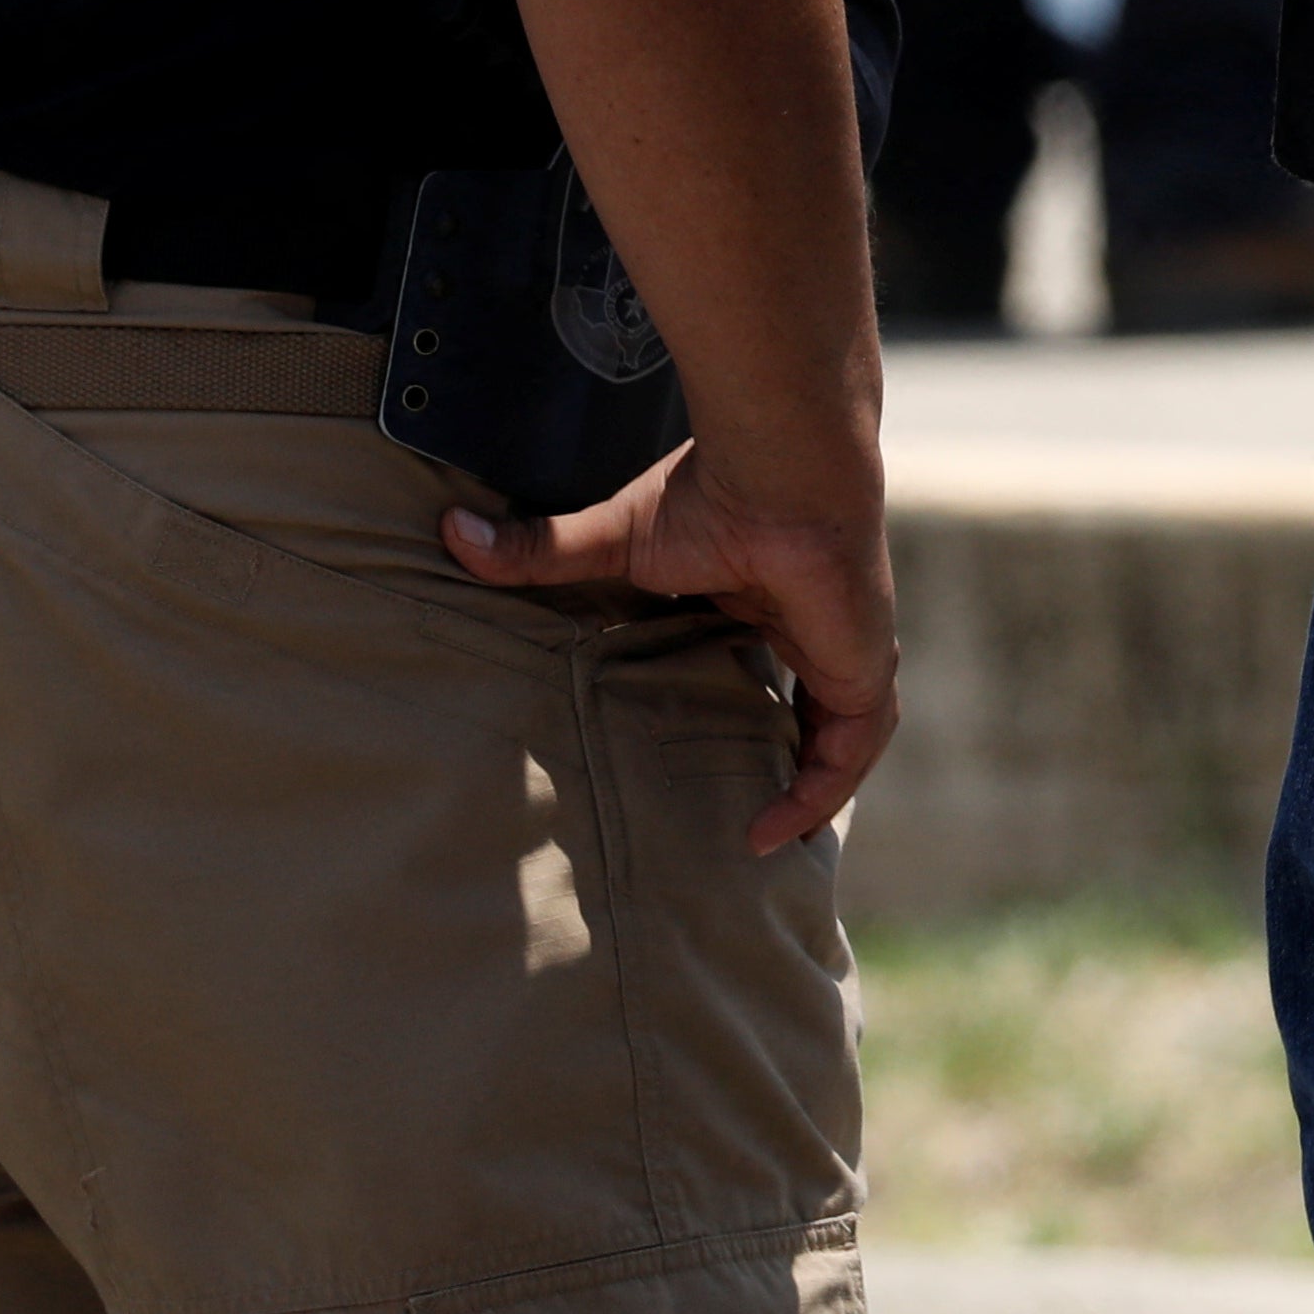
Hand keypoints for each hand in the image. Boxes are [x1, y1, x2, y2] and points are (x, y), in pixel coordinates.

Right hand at [448, 438, 901, 851]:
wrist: (779, 473)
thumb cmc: (707, 496)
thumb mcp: (615, 541)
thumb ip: (540, 551)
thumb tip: (450, 533)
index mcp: (768, 600)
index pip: (768, 665)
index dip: (750, 711)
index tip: (709, 755)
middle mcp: (816, 627)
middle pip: (813, 710)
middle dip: (792, 760)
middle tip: (747, 817)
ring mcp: (849, 648)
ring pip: (841, 736)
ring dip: (811, 788)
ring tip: (762, 841)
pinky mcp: (864, 667)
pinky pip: (853, 749)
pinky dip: (821, 790)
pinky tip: (780, 831)